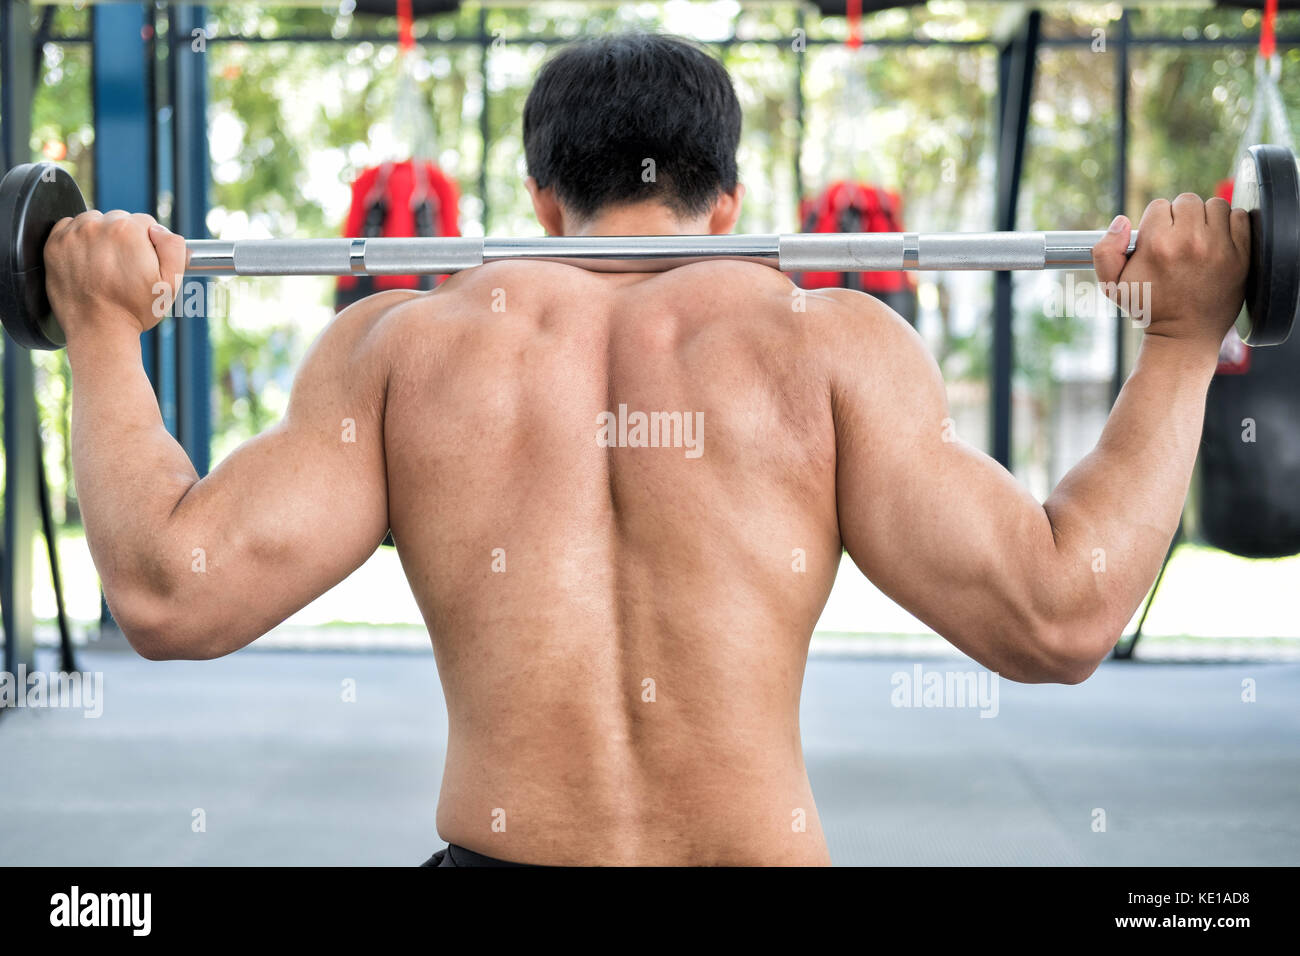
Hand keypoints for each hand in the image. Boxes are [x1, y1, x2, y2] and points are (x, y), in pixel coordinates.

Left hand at [44, 210, 188, 343]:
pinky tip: (88, 263)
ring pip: (94, 222)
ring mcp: (72, 235)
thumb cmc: (135, 310)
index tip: (142, 263)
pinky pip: (70, 229)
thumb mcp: (170, 283)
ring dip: (100, 238)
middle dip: (124, 239)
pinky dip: (79, 241)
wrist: (99, 331)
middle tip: (124, 268)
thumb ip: (174, 247)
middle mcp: (97, 226)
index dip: (148, 244)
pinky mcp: (54, 245)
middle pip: (118, 220)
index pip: (145, 223)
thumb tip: (159, 230)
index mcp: (127, 231)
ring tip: (105, 266)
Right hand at [1092, 194, 1249, 352]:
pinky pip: (1239, 217)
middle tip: (1179, 237)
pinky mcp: (1241, 255)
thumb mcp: (1112, 287)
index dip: (1157, 221)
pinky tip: (1218, 241)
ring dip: (1207, 218)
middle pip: (1188, 201)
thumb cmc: (1148, 309)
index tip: (1159, 238)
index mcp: (1157, 245)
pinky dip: (1230, 225)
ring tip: (1199, 238)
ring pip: (1215, 205)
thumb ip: (1105, 251)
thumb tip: (1121, 221)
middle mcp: (1189, 242)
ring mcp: (1219, 247)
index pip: (1159, 206)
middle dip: (1181, 216)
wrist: (1184, 335)